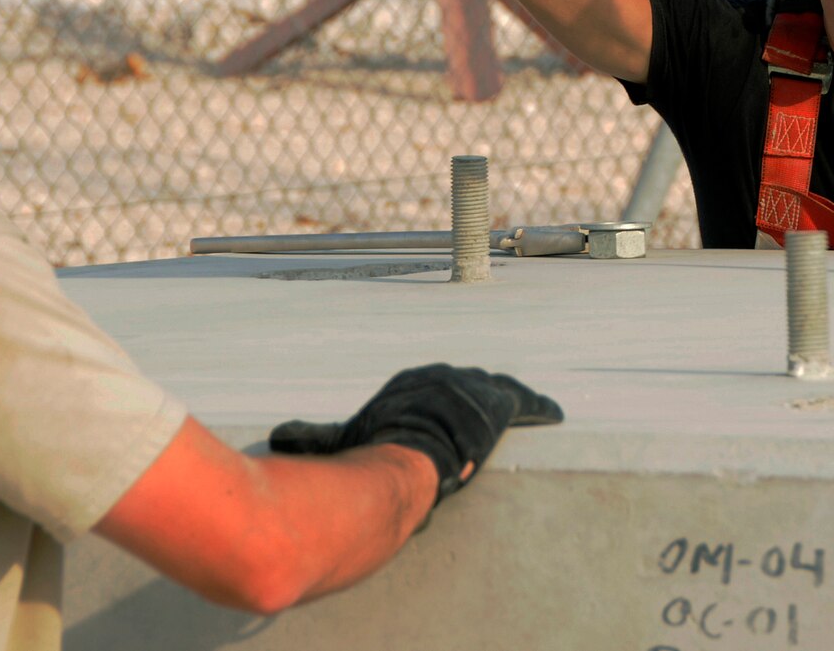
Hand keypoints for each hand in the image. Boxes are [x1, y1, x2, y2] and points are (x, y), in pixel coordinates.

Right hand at [268, 364, 562, 504]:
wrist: (404, 458)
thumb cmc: (372, 453)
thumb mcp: (343, 444)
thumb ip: (315, 438)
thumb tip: (276, 437)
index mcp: (411, 384)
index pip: (435, 388)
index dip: (449, 402)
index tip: (456, 413)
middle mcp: (442, 376)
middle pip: (469, 387)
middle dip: (482, 400)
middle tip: (496, 414)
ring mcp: (471, 387)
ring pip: (495, 396)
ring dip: (507, 410)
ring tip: (525, 415)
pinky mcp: (499, 404)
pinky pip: (526, 402)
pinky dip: (541, 409)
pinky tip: (557, 414)